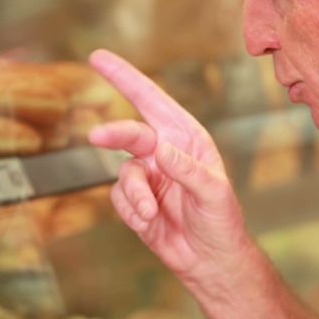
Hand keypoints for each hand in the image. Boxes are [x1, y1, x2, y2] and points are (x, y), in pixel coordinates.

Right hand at [88, 49, 249, 287]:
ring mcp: (148, 177)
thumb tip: (160, 149)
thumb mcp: (213, 193)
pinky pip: (119, 199)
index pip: (152, 101)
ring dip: (134, 194)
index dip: (125, 78)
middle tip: (96, 135)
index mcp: (186, 139)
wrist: (210, 261)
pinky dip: (132, 212)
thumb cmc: (221, 222)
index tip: (98, 57)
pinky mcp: (135, 202)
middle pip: (129, 133)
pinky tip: (150, 223)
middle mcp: (163, 153)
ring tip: (150, 213)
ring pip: (123, 173)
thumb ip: (188, 170)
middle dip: (113, 133)